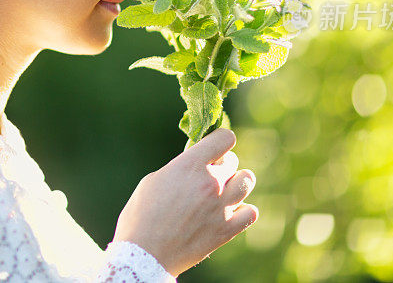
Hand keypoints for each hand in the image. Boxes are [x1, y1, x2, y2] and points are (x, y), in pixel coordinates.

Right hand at [112, 128, 257, 277]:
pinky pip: (251, 212)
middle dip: (222, 164)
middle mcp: (210, 183)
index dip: (220, 140)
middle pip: (233, 160)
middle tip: (208, 175)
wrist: (144, 254)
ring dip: (236, 182)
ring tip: (223, 191)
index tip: (213, 148)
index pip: (224, 138)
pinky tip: (229, 212)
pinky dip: (243, 210)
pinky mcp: (226, 230)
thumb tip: (195, 162)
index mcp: (190, 165)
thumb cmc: (141, 216)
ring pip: (247, 180)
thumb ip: (180, 167)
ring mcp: (221, 207)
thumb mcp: (154, 180)